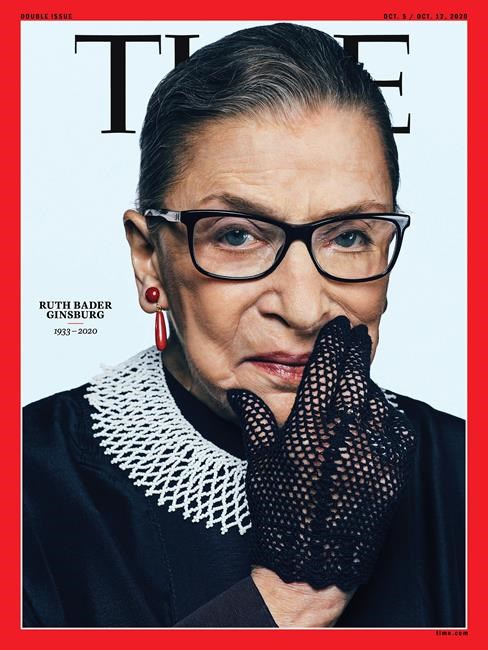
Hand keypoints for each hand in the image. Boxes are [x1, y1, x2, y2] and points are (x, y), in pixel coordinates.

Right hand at [227, 316, 416, 591]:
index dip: (331, 345)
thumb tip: (238, 391)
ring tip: (360, 374)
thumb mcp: (260, 465)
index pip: (323, 372)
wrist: (315, 560)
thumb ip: (255, 421)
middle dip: (354, 350)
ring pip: (375, 401)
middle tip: (354, 334)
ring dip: (368, 383)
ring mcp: (371, 454)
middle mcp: (342, 437)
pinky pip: (395, 429)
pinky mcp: (391, 472)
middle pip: (353, 378)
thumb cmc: (282, 512)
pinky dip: (386, 414)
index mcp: (307, 430)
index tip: (336, 328)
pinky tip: (376, 410)